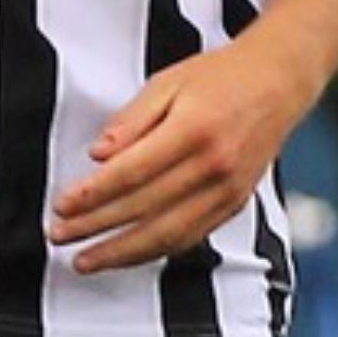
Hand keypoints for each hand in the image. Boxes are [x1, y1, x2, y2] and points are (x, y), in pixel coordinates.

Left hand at [48, 34, 307, 273]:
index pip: (131, 173)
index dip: (92, 195)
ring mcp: (227, 190)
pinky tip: (128, 256)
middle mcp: (213, 166)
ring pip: (167, 234)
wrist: (279, 82)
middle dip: (95, 228)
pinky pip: (190, 237)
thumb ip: (131, 121)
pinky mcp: (235, 204)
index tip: (61, 205)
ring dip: (121, 253)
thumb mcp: (168, 82)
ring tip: (86, 260)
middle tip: (59, 236)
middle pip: (143, 209)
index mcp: (193, 130)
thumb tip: (98, 155)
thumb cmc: (221, 76)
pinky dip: (155, 251)